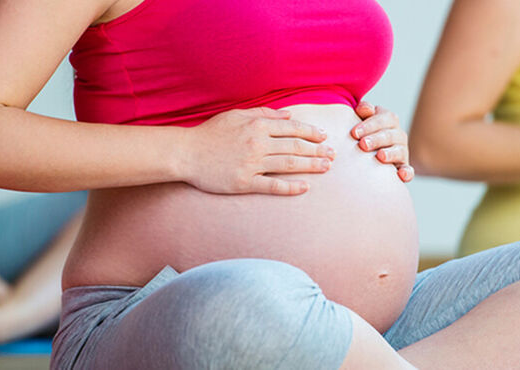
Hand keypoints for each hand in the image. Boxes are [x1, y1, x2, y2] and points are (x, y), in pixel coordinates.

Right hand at [184, 107, 335, 194]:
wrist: (186, 153)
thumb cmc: (211, 133)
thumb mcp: (237, 115)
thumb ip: (264, 114)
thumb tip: (289, 115)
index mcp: (257, 126)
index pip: (292, 128)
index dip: (311, 133)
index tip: (324, 137)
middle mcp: (257, 144)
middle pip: (295, 147)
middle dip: (317, 150)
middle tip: (333, 154)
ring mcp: (251, 164)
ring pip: (289, 164)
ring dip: (311, 165)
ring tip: (326, 167)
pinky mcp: (244, 182)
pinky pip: (272, 185)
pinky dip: (290, 187)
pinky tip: (305, 187)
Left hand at [352, 101, 414, 181]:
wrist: (369, 149)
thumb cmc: (362, 131)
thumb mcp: (363, 118)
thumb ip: (364, 111)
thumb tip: (363, 108)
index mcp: (389, 120)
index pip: (383, 118)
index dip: (369, 125)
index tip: (354, 132)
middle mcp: (398, 135)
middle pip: (390, 135)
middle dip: (376, 139)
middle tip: (363, 144)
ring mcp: (402, 151)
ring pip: (400, 151)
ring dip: (390, 153)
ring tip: (380, 156)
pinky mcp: (403, 167)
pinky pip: (408, 170)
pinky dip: (407, 173)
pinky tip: (401, 175)